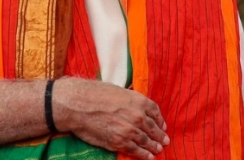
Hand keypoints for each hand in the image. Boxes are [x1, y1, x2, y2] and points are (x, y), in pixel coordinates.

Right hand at [52, 77, 168, 159]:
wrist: (78, 104)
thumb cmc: (94, 94)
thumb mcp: (117, 91)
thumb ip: (129, 100)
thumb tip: (134, 106)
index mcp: (138, 100)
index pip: (155, 112)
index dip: (160, 120)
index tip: (162, 125)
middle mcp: (138, 115)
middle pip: (153, 128)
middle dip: (160, 135)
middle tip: (164, 140)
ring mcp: (130, 130)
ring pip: (146, 141)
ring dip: (154, 146)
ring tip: (158, 149)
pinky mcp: (120, 141)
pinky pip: (136, 150)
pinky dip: (144, 155)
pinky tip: (149, 157)